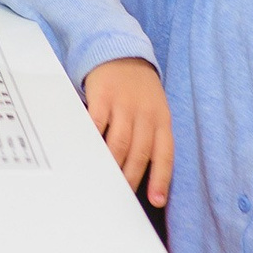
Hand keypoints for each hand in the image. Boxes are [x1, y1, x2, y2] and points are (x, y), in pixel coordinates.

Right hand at [83, 58, 173, 207]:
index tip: (157, 201)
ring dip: (112, 165)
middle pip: (139, 153)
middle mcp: (145, 114)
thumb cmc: (137, 89)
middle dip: (131, 178)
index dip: (161, 179)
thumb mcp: (153, 109)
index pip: (164, 154)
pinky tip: (88, 153)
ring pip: (119, 144)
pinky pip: (98, 124)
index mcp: (162, 119)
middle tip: (121, 196)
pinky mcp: (103, 97)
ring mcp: (124, 105)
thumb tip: (141, 171)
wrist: (120, 52)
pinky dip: (93, 140)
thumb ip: (150, 136)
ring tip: (104, 181)